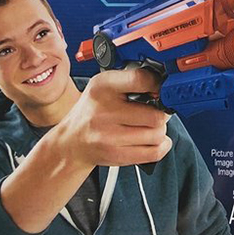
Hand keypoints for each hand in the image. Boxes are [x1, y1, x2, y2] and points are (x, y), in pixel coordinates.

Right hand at [54, 69, 172, 167]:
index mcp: (102, 87)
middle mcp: (104, 112)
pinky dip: (160, 146)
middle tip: (155, 112)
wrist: (70, 142)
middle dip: (161, 113)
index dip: (159, 86)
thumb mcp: (104, 85)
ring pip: (157, 134)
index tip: (161, 90)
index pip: (142, 80)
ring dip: (159, 131)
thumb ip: (132, 79)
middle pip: (156, 115)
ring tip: (149, 126)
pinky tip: (152, 140)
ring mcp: (108, 136)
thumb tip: (163, 84)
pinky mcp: (114, 155)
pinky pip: (153, 152)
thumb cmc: (92, 111)